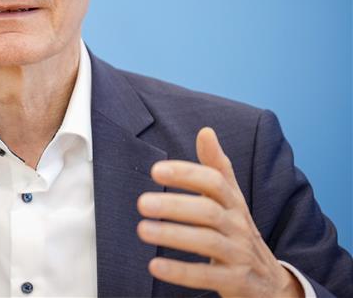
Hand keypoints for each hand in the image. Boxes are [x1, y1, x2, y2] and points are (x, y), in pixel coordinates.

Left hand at [136, 127, 302, 297]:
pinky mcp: (236, 282)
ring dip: (172, 235)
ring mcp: (239, 254)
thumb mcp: (231, 199)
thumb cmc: (238, 231)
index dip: (186, 174)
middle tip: (141, 203)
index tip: (156, 170)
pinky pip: (208, 276)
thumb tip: (205, 131)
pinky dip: (180, 271)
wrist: (271, 283)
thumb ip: (217, 167)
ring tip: (142, 229)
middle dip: (174, 205)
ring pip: (207, 241)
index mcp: (234, 202)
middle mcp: (238, 225)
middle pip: (207, 211)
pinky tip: (155, 266)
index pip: (214, 181)